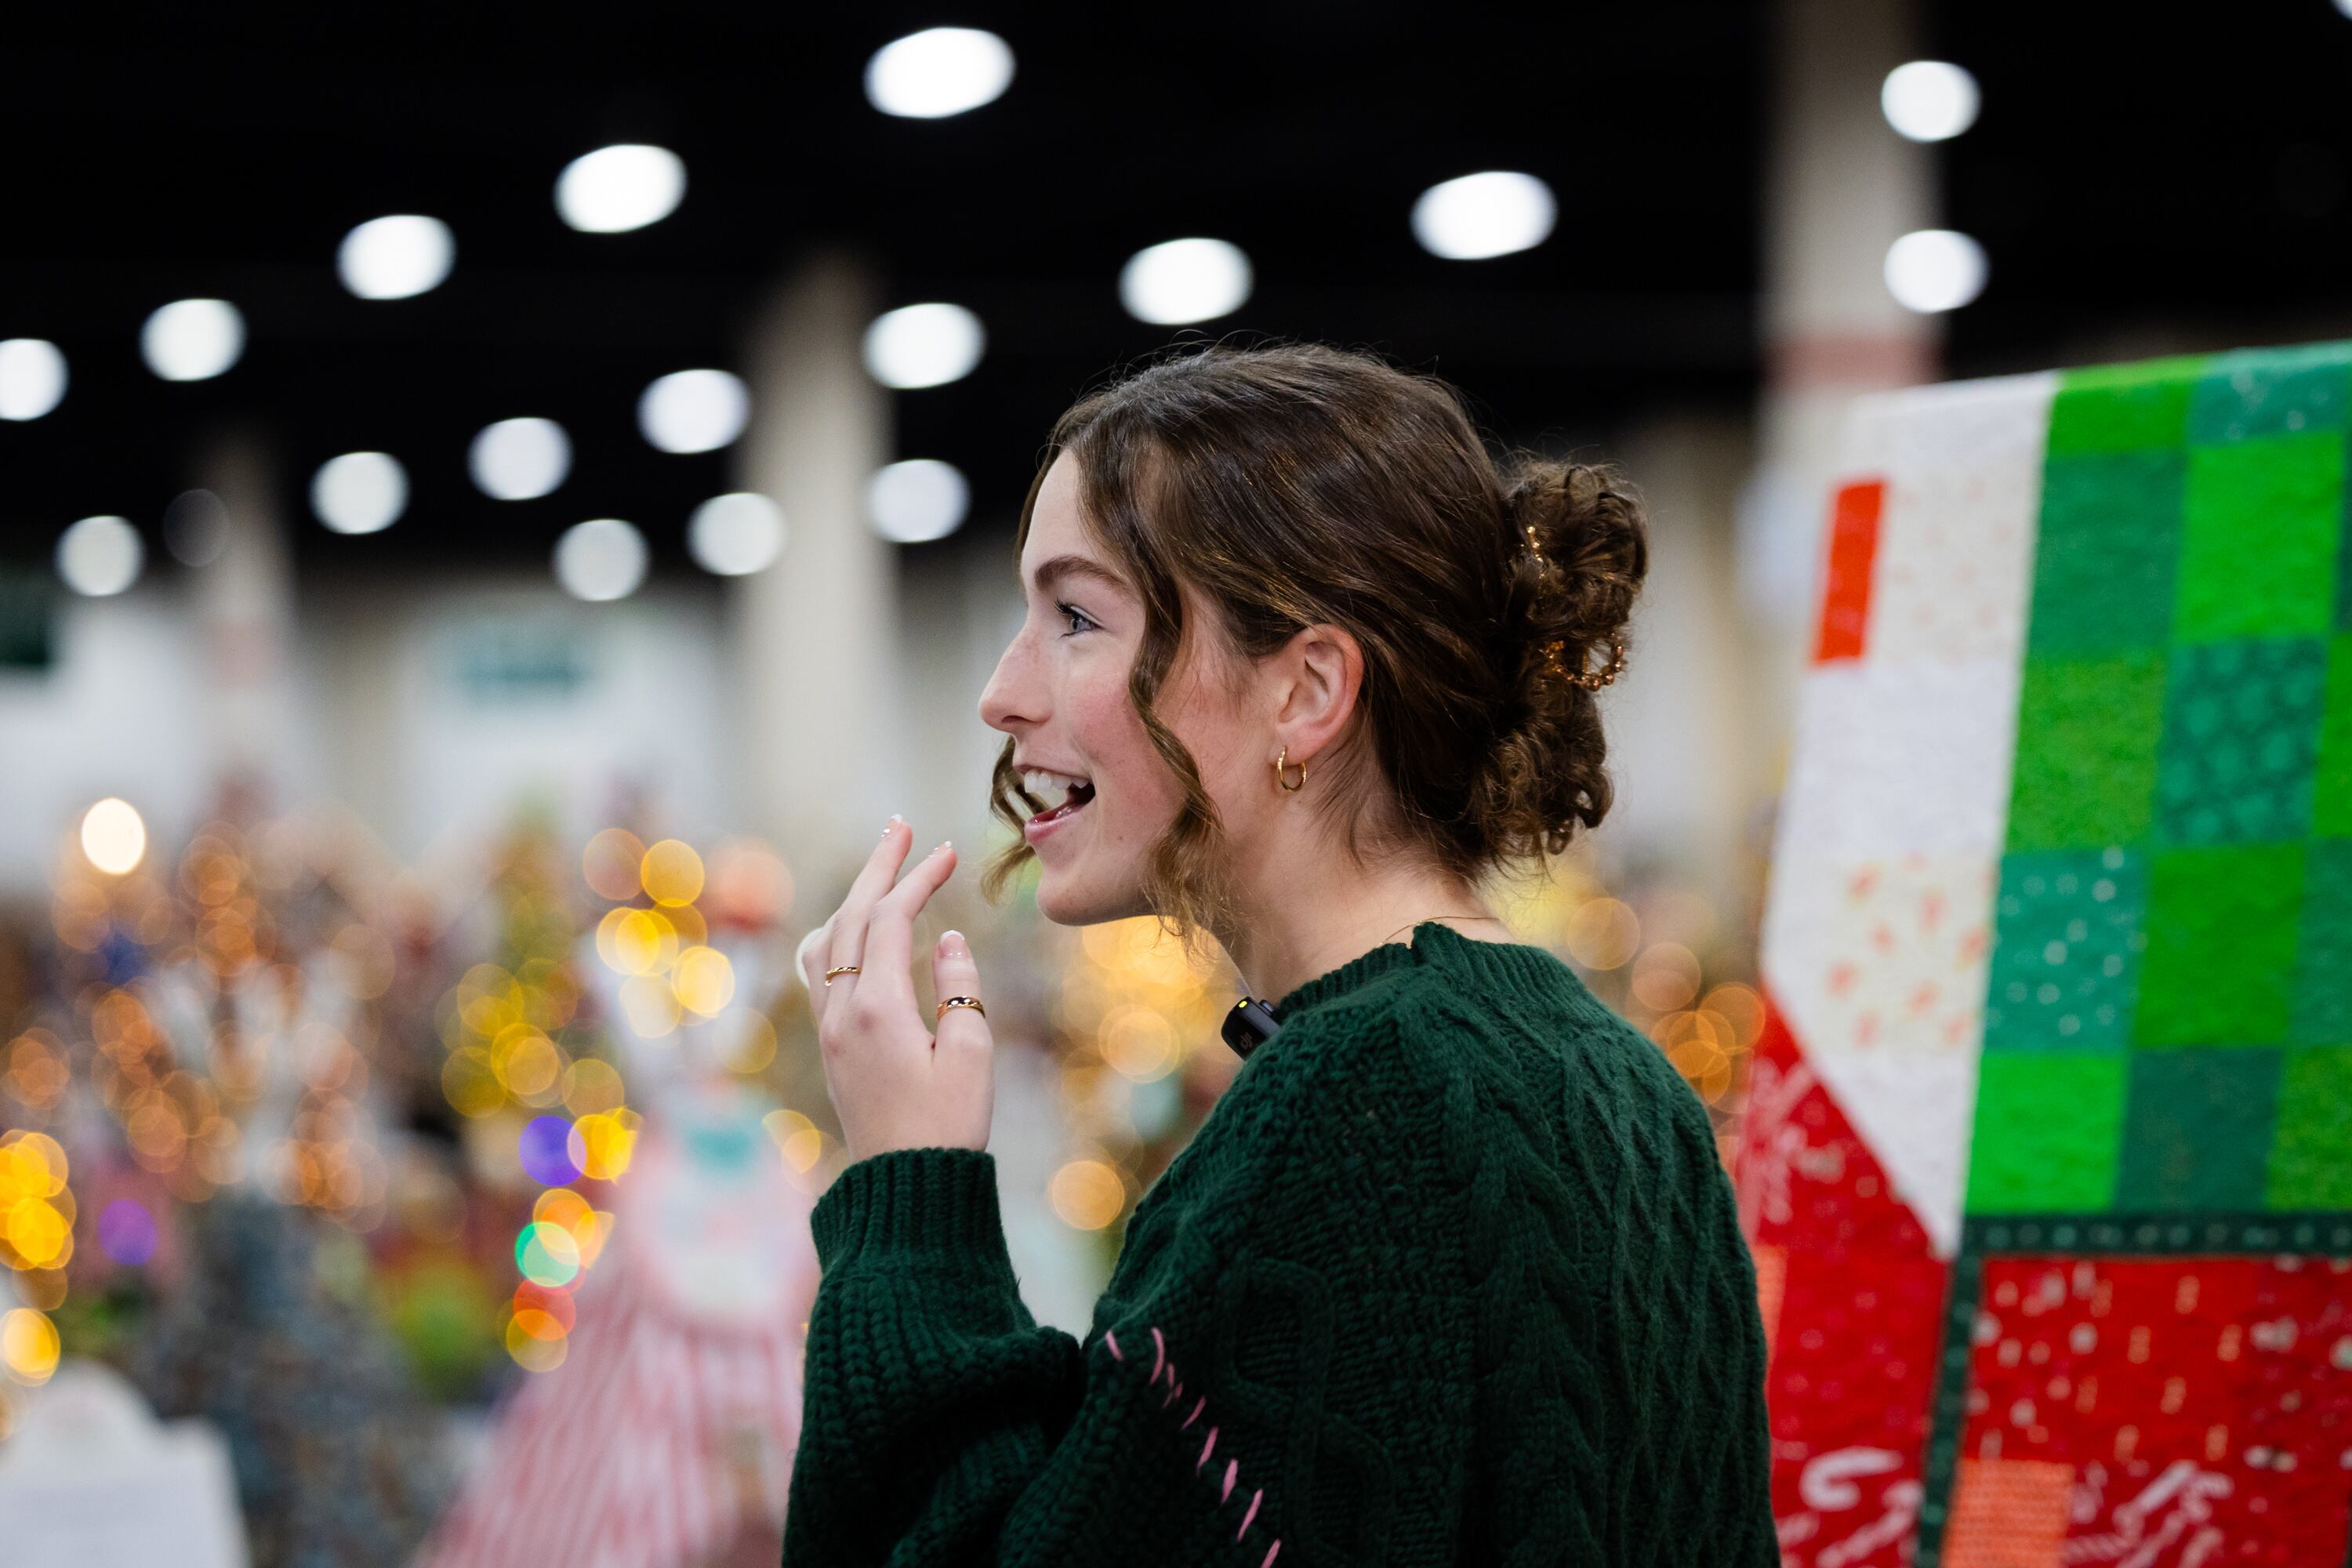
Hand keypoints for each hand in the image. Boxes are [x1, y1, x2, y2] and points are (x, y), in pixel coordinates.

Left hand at [796, 818, 993, 1164]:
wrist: (905, 1189)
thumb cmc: (948, 1128)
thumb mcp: (971, 1056)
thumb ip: (959, 988)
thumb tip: (946, 938)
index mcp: (876, 1008)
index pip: (890, 920)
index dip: (918, 878)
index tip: (948, 849)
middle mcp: (841, 1011)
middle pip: (851, 917)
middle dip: (879, 868)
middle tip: (903, 825)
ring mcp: (830, 1029)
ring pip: (829, 940)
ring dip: (854, 896)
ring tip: (880, 865)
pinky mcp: (832, 1046)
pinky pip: (818, 970)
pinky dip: (835, 933)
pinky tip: (848, 928)